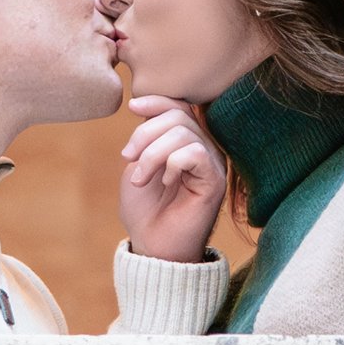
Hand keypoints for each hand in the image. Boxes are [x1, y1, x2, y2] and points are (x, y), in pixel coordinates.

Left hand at [120, 93, 228, 262]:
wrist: (152, 244)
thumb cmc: (144, 208)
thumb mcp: (137, 163)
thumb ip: (147, 135)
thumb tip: (143, 104)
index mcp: (184, 142)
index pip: (179, 106)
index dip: (156, 101)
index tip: (132, 107)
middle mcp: (202, 148)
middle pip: (178, 115)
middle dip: (145, 133)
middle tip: (128, 158)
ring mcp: (212, 163)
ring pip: (183, 133)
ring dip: (152, 154)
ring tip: (141, 179)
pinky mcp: (215, 180)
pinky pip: (194, 153)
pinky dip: (172, 164)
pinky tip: (167, 183)